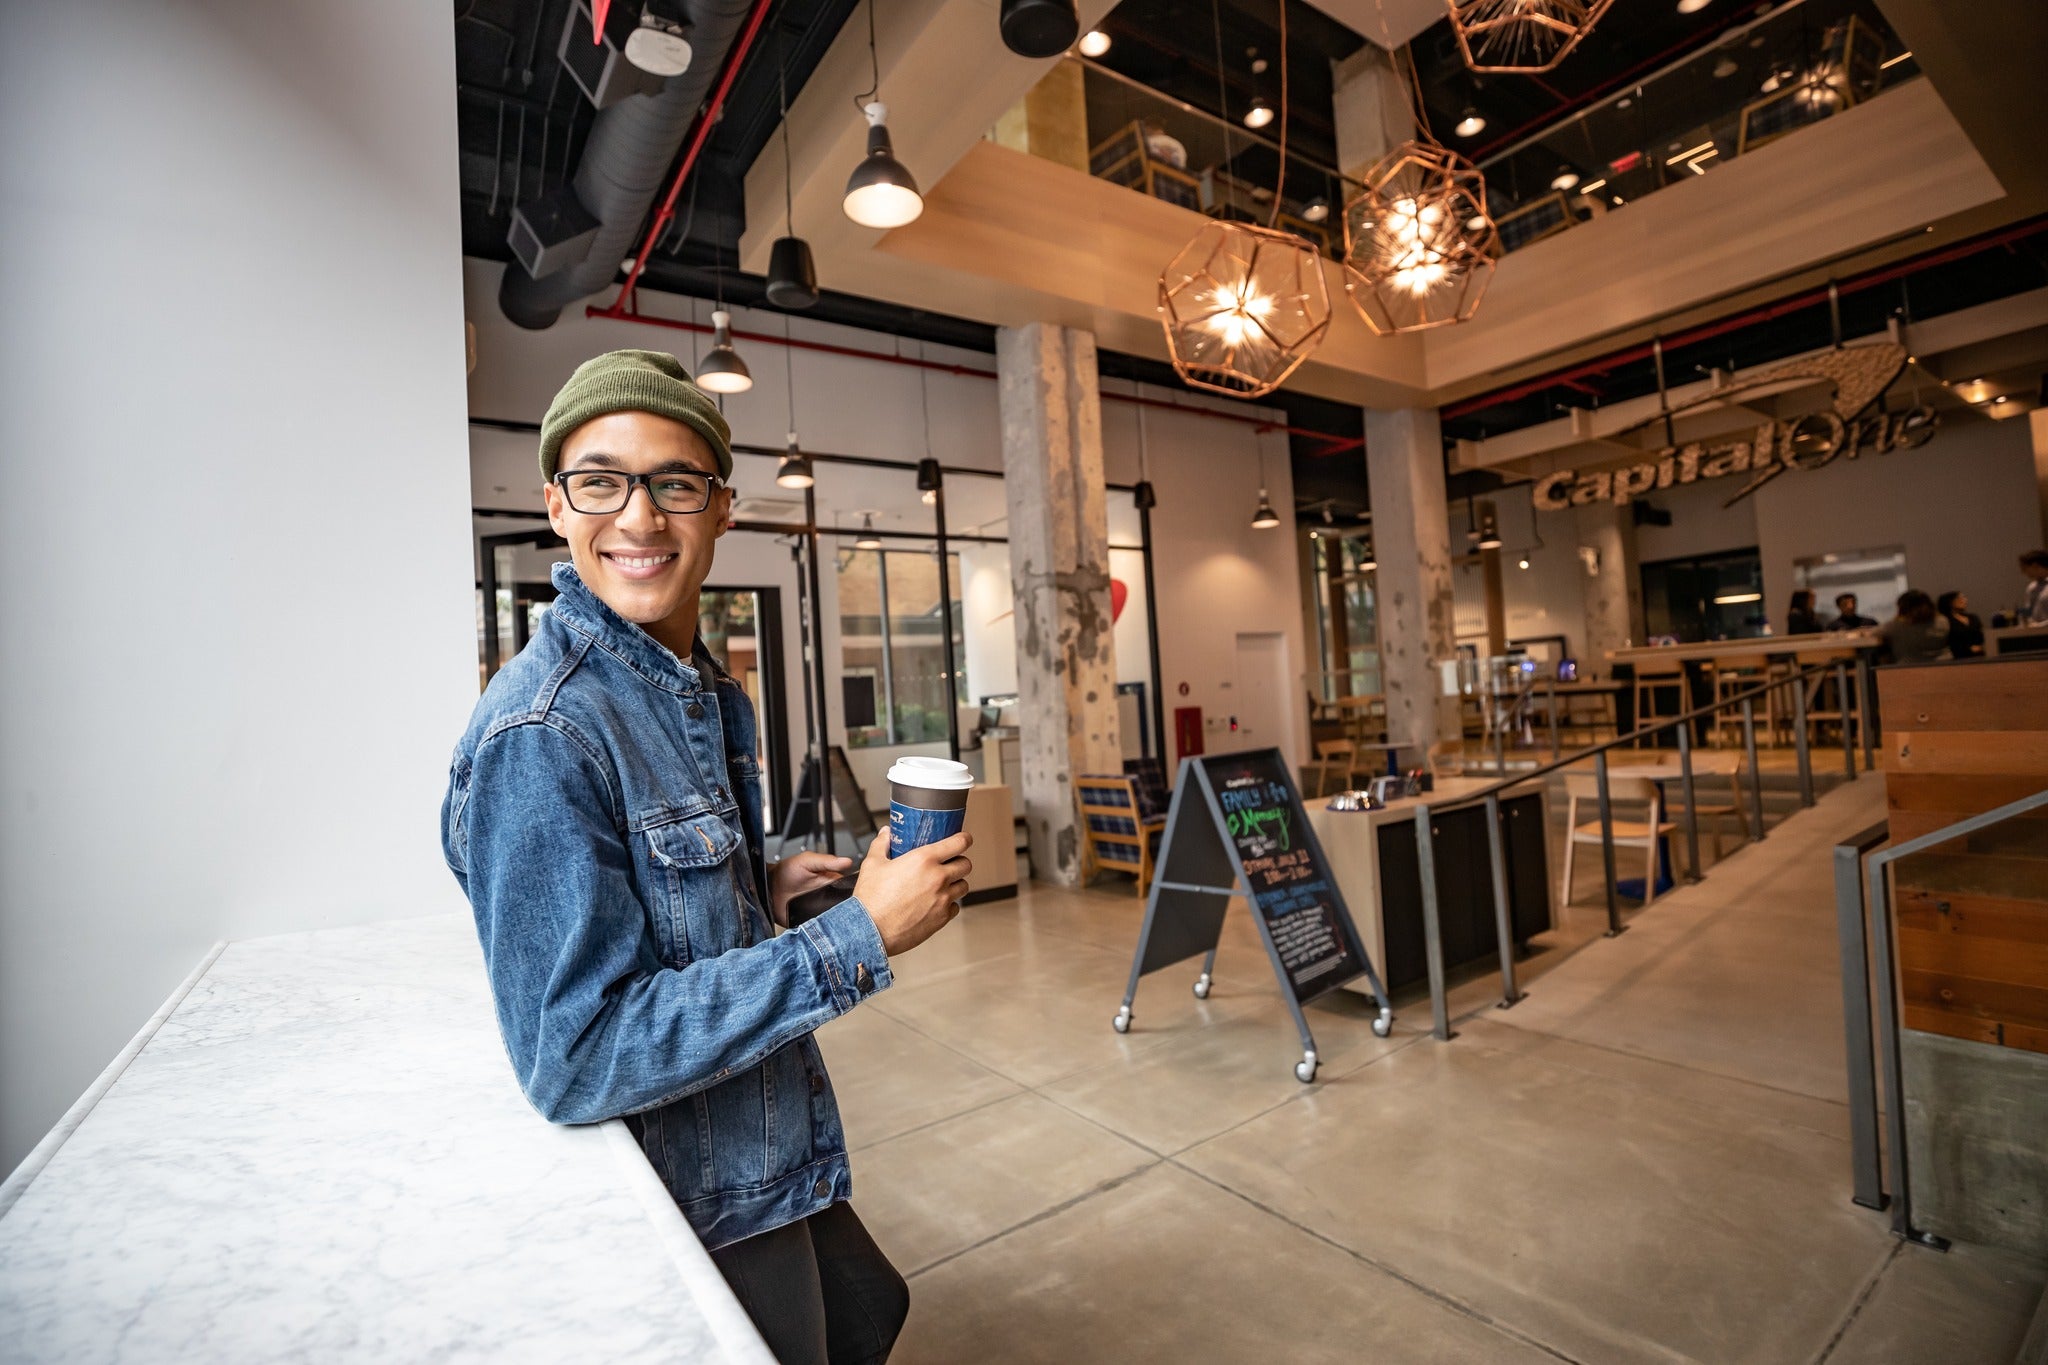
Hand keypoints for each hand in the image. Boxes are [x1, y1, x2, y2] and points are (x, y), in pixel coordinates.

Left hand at [768, 850, 853, 928]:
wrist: (767, 887)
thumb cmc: (786, 871)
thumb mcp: (807, 861)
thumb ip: (826, 861)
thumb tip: (847, 861)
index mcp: (831, 882)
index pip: (851, 888)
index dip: (859, 891)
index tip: (864, 894)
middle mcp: (828, 898)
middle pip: (848, 906)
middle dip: (853, 910)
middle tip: (855, 911)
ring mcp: (820, 910)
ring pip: (838, 919)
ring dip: (841, 921)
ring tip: (845, 922)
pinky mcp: (811, 922)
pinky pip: (823, 929)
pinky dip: (827, 931)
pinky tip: (830, 929)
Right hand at [851, 829, 972, 956]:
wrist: (870, 930)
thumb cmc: (871, 898)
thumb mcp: (872, 864)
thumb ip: (881, 845)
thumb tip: (885, 834)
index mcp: (924, 860)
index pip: (959, 843)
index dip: (964, 839)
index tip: (962, 840)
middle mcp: (938, 878)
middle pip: (966, 865)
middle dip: (959, 862)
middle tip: (949, 864)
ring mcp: (942, 899)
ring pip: (964, 886)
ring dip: (956, 883)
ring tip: (943, 884)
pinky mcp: (942, 918)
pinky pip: (956, 907)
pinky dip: (949, 904)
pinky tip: (936, 903)